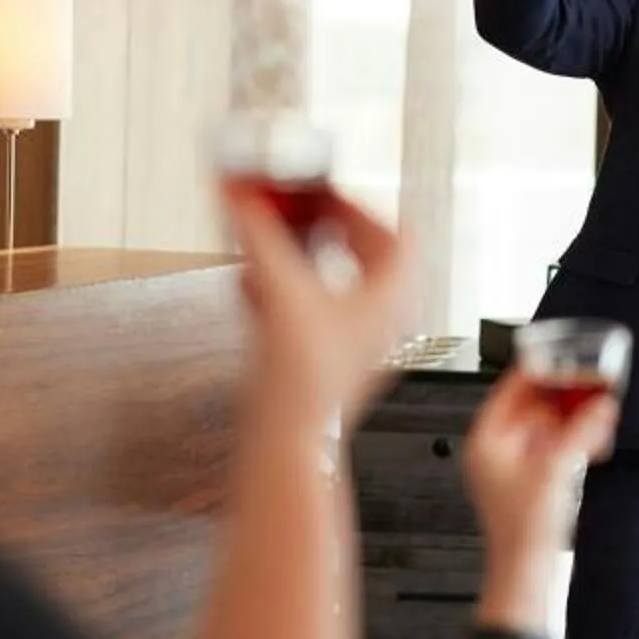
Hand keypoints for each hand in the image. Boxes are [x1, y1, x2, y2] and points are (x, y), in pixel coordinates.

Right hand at [225, 179, 413, 429]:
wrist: (285, 448)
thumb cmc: (306, 388)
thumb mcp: (283, 292)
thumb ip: (260, 236)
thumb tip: (242, 196)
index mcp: (394, 299)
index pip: (396, 234)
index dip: (358, 205)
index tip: (321, 190)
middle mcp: (380, 321)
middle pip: (361, 254)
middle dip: (321, 226)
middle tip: (292, 208)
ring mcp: (352, 343)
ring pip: (331, 283)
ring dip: (297, 255)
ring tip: (267, 237)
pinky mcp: (322, 361)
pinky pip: (307, 311)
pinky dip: (281, 289)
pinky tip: (249, 282)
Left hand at [458, 367, 613, 571]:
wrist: (526, 573)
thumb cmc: (522, 532)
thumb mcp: (555, 469)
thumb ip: (581, 431)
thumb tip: (602, 404)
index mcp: (487, 440)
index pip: (511, 388)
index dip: (540, 368)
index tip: (566, 355)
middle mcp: (498, 449)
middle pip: (533, 405)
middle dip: (565, 394)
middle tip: (591, 382)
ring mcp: (515, 464)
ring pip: (548, 425)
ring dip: (575, 416)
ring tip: (599, 408)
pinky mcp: (533, 479)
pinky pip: (555, 445)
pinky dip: (575, 437)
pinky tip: (595, 436)